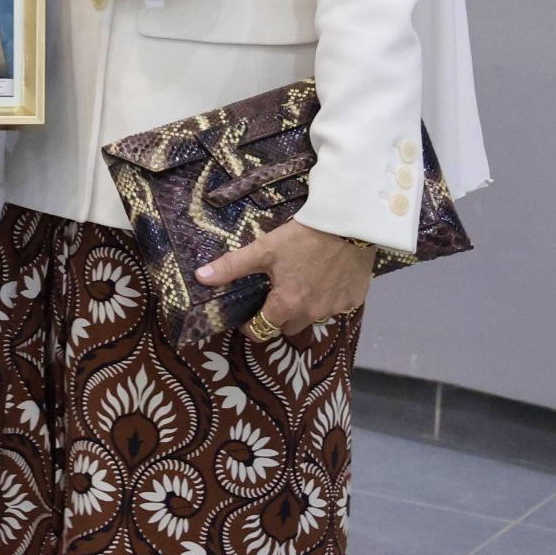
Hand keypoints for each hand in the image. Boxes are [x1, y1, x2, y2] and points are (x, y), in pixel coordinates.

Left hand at [196, 219, 373, 337]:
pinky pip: (337, 306)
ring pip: (313, 317)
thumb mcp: (264, 248)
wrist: (348, 223)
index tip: (248, 313)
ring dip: (305, 307)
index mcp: (286, 306)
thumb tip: (200, 277)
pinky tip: (328, 276)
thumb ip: (232, 266)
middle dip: (278, 316)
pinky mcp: (355, 299)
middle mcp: (311, 314)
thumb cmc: (303, 236)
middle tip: (275, 292)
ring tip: (302, 281)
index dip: (250, 325)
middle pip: (287, 328)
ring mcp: (336, 309)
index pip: (261, 331)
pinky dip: (330, 297)